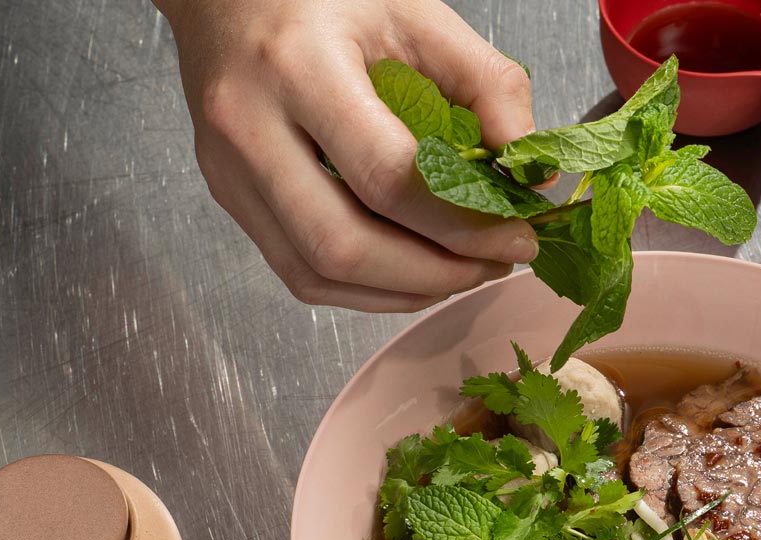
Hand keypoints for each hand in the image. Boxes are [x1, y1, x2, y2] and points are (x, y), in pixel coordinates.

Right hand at [159, 0, 539, 310]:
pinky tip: (412, 273)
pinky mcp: (229, 198)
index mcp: (299, 68)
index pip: (386, 177)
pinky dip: (365, 290)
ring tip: (462, 271)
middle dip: (434, 273)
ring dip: (402, 291)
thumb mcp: (415, 15)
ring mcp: (230, 171)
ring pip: (316, 274)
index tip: (517, 235)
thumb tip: (531, 171)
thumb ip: (486, 83)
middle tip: (494, 263)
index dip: (461, 224)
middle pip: (343, 246)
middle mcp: (250, 127)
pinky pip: (298, 273)